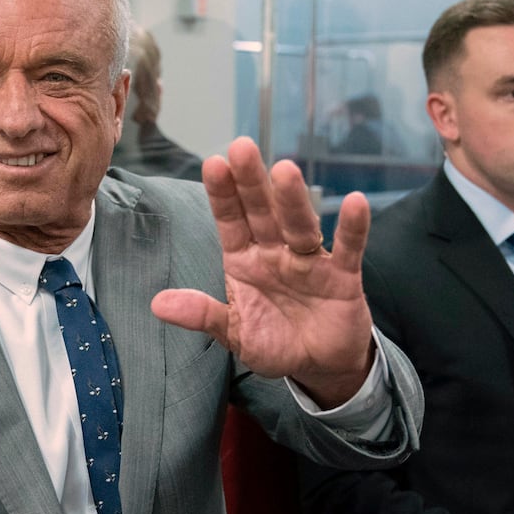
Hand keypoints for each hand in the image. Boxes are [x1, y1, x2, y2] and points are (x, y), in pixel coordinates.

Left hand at [151, 137, 374, 407]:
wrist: (318, 366)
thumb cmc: (274, 343)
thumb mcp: (234, 333)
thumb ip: (203, 315)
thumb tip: (158, 304)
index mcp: (244, 260)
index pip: (231, 221)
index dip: (222, 194)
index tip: (213, 164)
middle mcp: (275, 252)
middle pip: (262, 212)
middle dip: (251, 182)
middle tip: (241, 147)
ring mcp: (308, 261)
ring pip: (300, 224)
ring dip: (292, 199)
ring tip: (285, 170)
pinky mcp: (342, 276)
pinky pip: (347, 249)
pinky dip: (353, 228)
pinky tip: (355, 202)